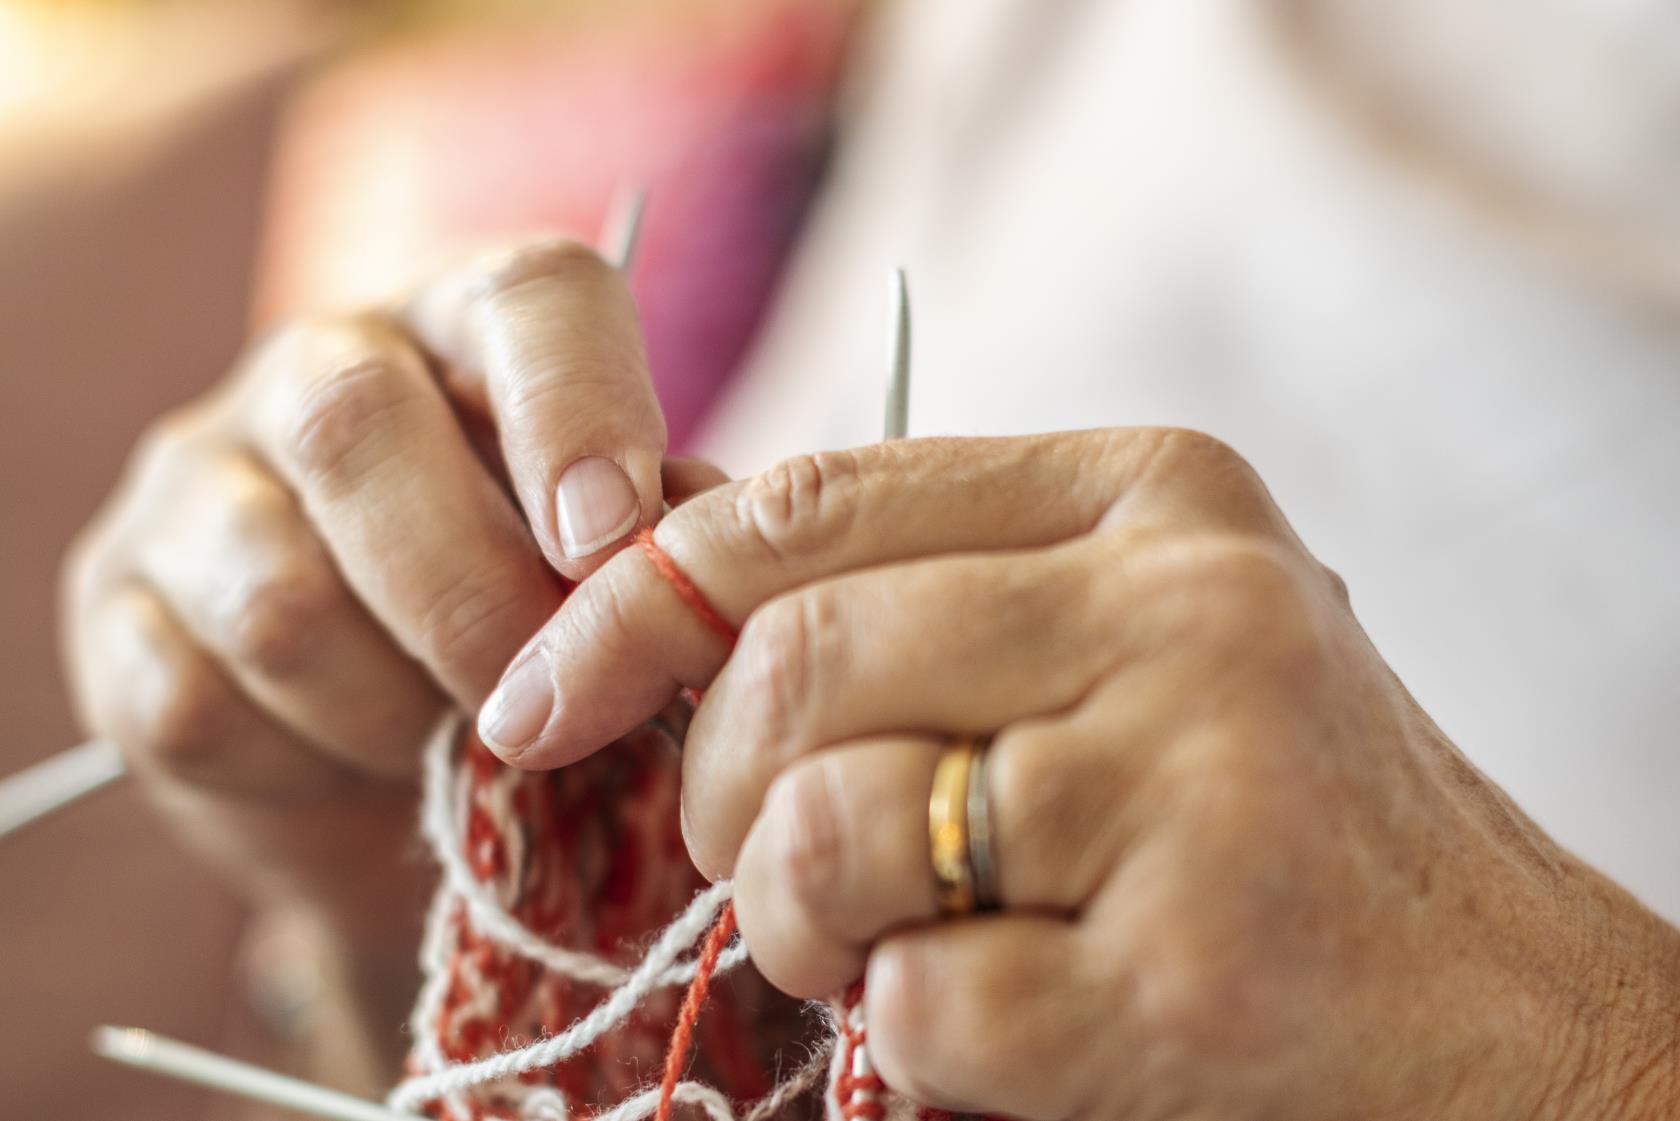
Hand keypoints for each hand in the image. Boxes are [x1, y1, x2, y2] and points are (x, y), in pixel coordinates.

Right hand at [61, 238, 664, 1003]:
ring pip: (279, 596)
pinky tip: (356, 764)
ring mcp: (195, 483)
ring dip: (397, 711)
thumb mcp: (612, 569)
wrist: (393, 765)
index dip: (578, 407)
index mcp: (471, 327)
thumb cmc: (535, 631)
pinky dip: (306, 766)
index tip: (609, 540)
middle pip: (358, 426)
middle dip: (477, 601)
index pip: (527, 297)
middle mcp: (317, 369)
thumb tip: (700, 544)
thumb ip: (662, 536)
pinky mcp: (116, 611)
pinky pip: (198, 702)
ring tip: (461, 745)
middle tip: (554, 702)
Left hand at [483, 431, 1679, 1120]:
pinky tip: (1003, 1020)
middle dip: (712, 789)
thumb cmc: (1275, 819)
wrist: (1510, 1010)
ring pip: (824, 829)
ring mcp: (1198, 783)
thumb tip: (652, 599)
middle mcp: (1183, 605)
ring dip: (795, 922)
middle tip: (751, 862)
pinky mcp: (1196, 973)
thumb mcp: (1128, 647)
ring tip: (875, 947)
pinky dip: (909, 1032)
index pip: (808, 507)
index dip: (632, 598)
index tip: (542, 691)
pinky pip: (916, 998)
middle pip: (789, 664)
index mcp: (1151, 494)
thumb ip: (937, 600)